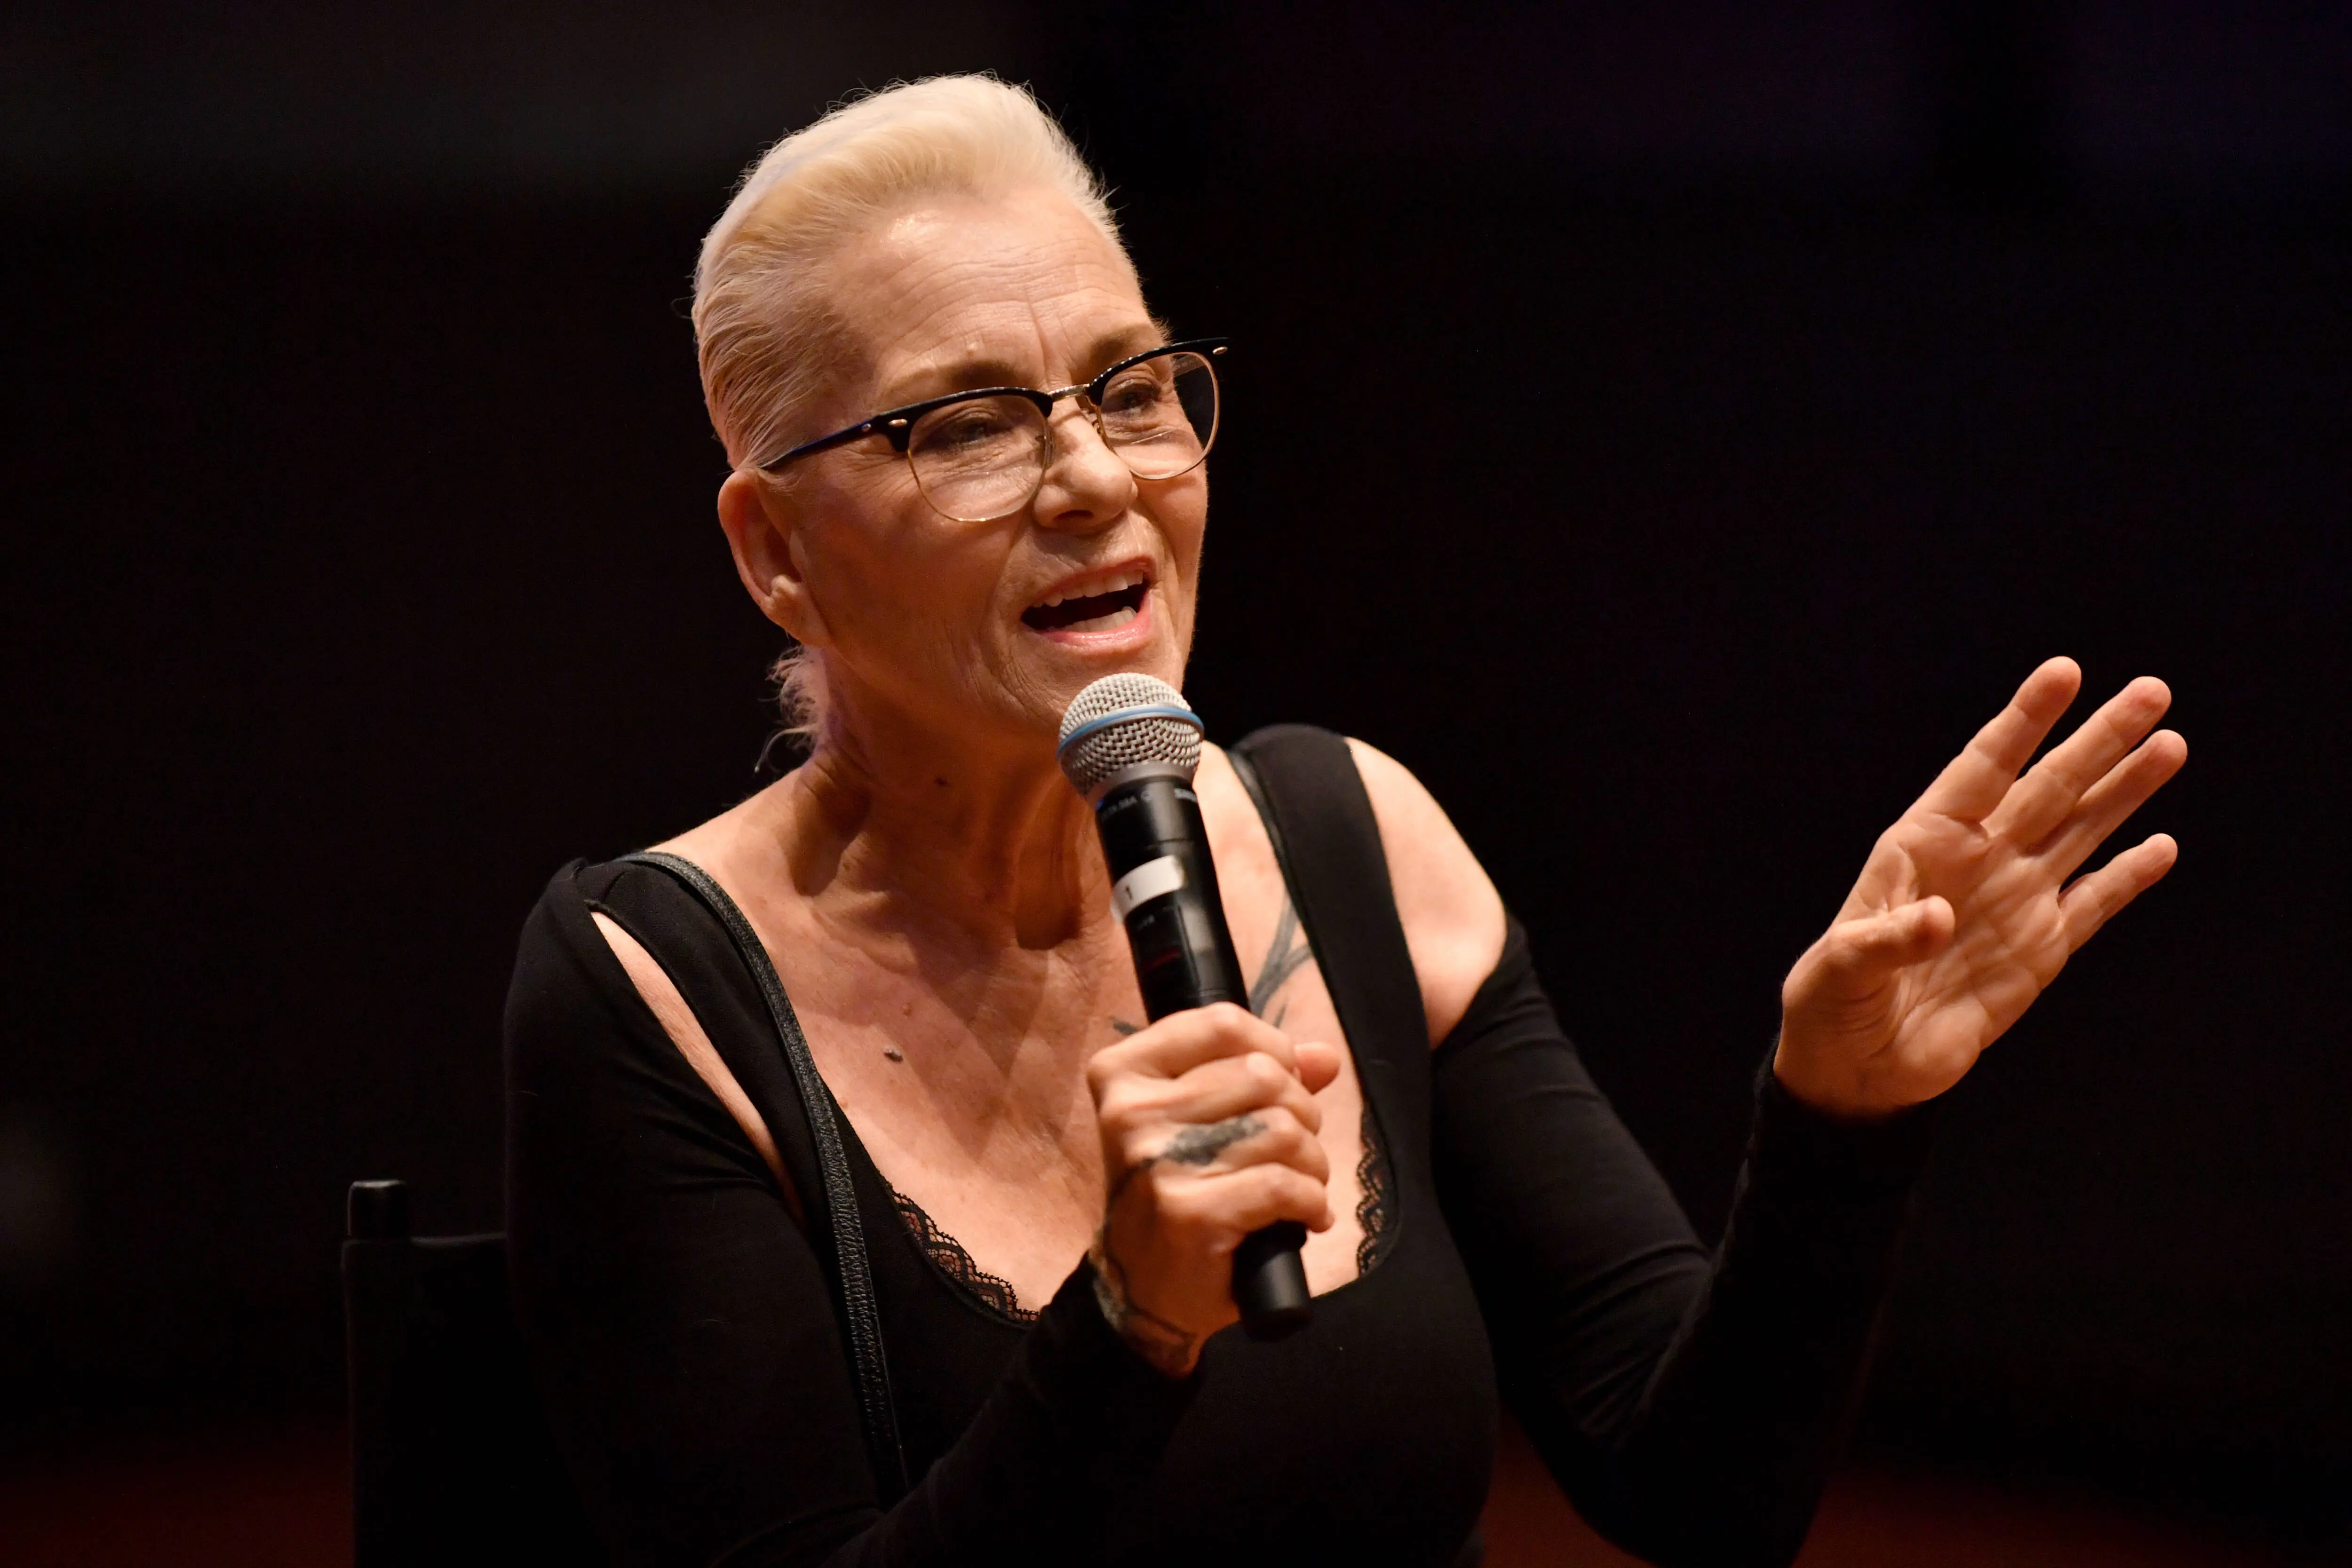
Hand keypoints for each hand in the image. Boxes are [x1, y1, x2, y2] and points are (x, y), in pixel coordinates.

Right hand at [1085, 1003, 1340, 1374]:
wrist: (1141, 1291)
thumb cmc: (1174, 1194)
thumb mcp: (1201, 1122)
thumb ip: (1260, 1078)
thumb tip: (1324, 1057)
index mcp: (1123, 1073)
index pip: (1223, 1023)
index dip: (1274, 1049)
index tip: (1283, 1085)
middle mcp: (1131, 1112)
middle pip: (1262, 1075)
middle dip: (1301, 1113)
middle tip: (1294, 1149)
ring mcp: (1157, 1163)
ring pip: (1282, 1129)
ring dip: (1311, 1162)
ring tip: (1301, 1185)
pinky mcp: (1189, 1214)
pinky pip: (1284, 1184)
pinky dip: (1311, 1202)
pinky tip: (1307, 1217)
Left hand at [1775, 658, 2185, 1118]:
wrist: (1858, 1069)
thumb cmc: (1832, 1004)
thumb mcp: (1838, 969)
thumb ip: (1885, 940)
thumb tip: (1938, 920)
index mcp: (1921, 844)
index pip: (1982, 768)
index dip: (2023, 721)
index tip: (2063, 673)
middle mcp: (1977, 859)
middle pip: (2049, 787)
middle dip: (2099, 740)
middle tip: (2151, 690)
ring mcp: (2014, 900)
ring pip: (2082, 831)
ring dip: (2125, 790)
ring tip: (2169, 743)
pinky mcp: (2041, 949)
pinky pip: (2093, 904)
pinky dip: (2128, 877)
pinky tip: (2162, 845)